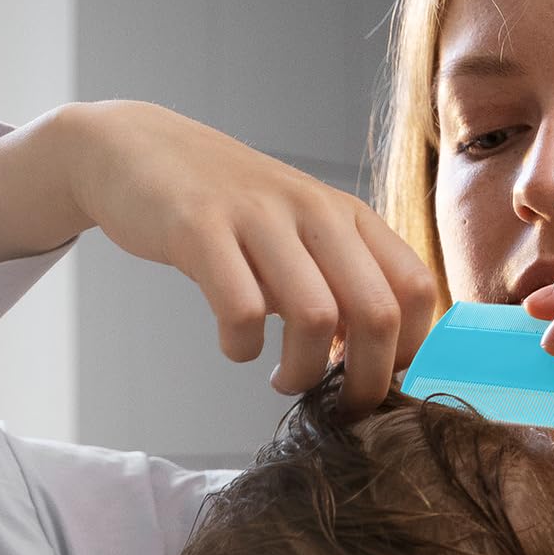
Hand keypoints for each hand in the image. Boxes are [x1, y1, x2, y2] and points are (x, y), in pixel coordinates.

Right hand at [66, 101, 437, 411]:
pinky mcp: (199, 229)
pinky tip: (235, 344)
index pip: (417, 288)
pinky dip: (242, 347)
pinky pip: (241, 311)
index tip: (378, 379)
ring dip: (302, 372)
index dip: (410, 349)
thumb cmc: (229, 209)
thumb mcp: (301, 232)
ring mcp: (258, 216)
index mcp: (348, 215)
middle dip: (366, 381)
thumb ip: (340, 283)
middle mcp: (314, 210)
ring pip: (316, 318)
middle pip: (378, 312)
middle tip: (339, 404)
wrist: (136, 149)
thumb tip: (375, 360)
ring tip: (282, 379)